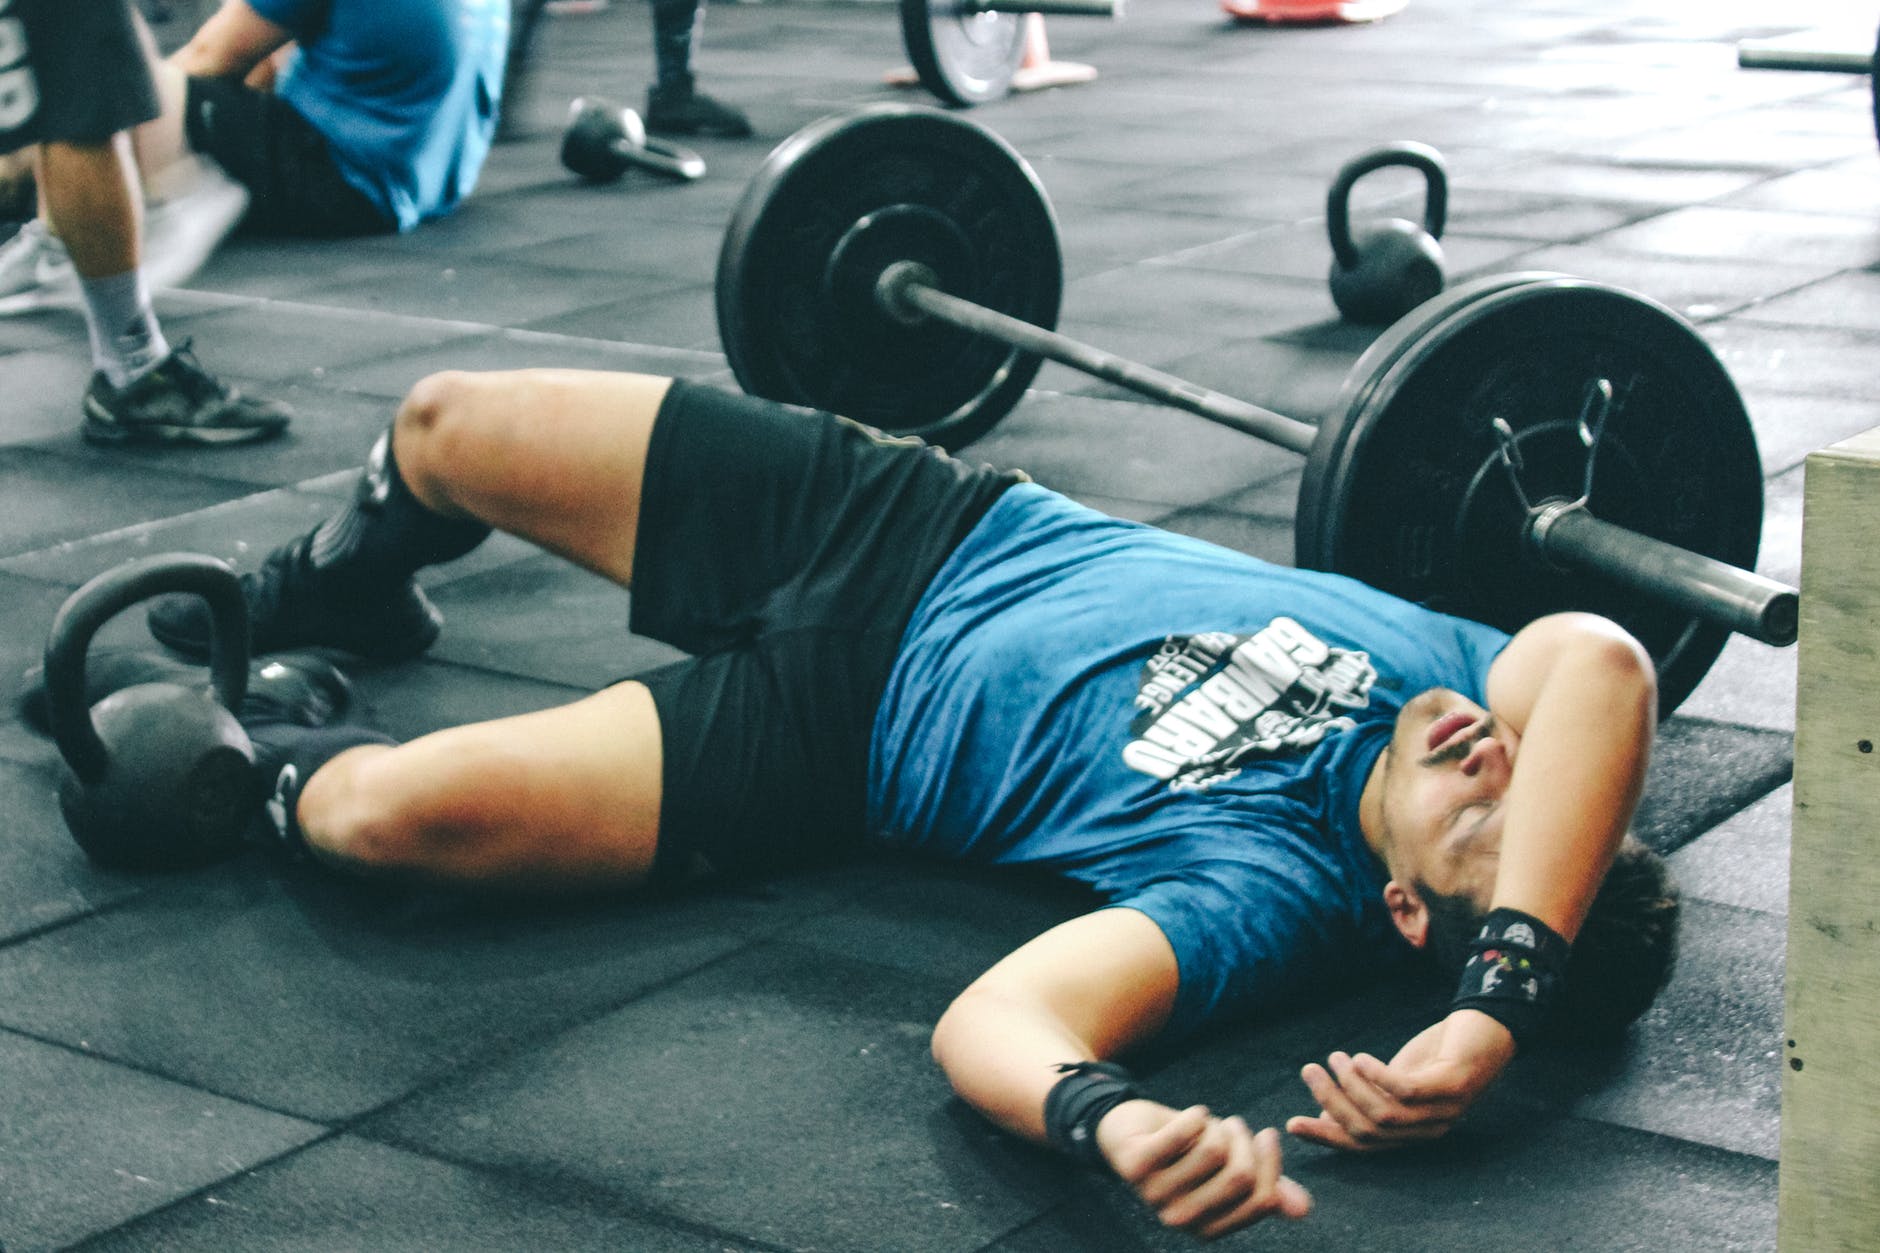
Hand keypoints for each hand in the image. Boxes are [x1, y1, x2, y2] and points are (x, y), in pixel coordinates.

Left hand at [1097, 1098, 1311, 1239]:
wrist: (1127, 1131)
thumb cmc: (1186, 1151)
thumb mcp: (1228, 1169)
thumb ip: (1265, 1186)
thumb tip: (1304, 1209)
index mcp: (1208, 1228)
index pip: (1262, 1199)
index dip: (1271, 1163)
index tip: (1267, 1137)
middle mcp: (1181, 1219)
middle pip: (1241, 1176)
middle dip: (1245, 1141)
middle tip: (1234, 1126)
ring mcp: (1155, 1195)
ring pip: (1215, 1151)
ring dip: (1219, 1127)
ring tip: (1208, 1124)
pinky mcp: (1135, 1166)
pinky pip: (1182, 1134)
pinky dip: (1195, 1116)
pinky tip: (1194, 1115)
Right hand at [1285, 1008, 1515, 1151]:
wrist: (1488, 1027)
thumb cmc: (1441, 1054)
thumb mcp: (1398, 1078)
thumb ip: (1370, 1098)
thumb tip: (1328, 1115)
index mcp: (1412, 1133)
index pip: (1363, 1146)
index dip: (1326, 1136)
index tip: (1292, 1124)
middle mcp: (1428, 1130)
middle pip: (1369, 1130)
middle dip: (1332, 1102)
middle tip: (1309, 1071)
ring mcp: (1444, 1110)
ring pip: (1384, 1114)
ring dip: (1351, 1085)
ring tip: (1335, 1057)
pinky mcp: (1453, 1085)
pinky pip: (1407, 1091)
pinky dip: (1377, 1076)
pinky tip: (1360, 1057)